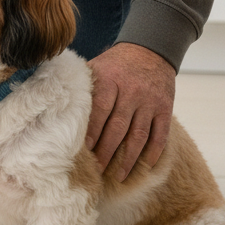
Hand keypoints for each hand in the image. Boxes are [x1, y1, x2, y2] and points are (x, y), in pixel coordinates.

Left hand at [85, 43, 175, 180]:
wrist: (150, 49)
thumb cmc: (115, 63)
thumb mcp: (97, 66)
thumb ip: (83, 87)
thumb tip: (59, 109)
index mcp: (109, 81)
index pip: (100, 110)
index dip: (92, 131)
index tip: (84, 150)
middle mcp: (131, 92)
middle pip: (118, 127)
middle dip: (107, 151)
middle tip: (97, 170)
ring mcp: (149, 101)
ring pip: (139, 135)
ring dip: (129, 158)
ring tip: (119, 176)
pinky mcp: (165, 108)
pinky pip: (160, 134)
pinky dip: (153, 151)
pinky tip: (145, 165)